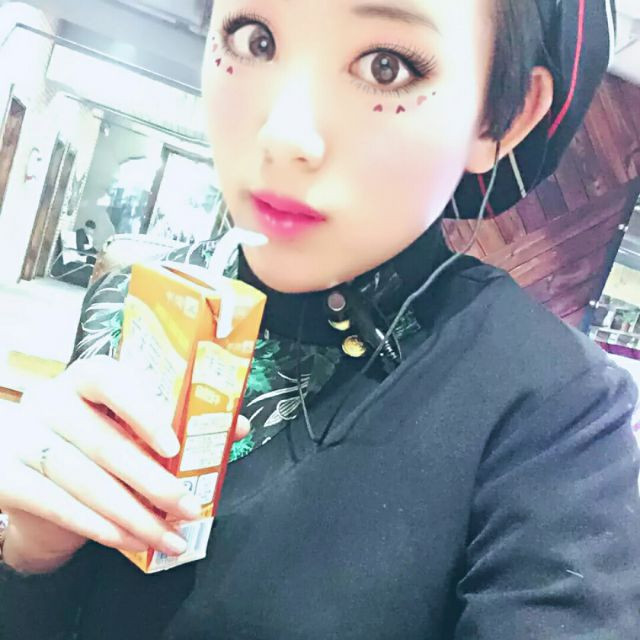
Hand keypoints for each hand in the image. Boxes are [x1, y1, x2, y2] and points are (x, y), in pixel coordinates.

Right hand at [0, 356, 248, 572]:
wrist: (37, 479)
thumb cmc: (99, 444)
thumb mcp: (134, 426)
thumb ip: (182, 422)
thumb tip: (237, 426)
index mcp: (86, 378)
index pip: (110, 380)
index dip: (142, 412)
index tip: (174, 446)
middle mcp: (51, 400)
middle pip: (104, 443)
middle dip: (153, 483)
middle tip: (189, 506)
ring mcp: (23, 436)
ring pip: (83, 480)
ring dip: (132, 514)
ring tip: (169, 535)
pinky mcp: (6, 476)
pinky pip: (55, 504)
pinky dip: (95, 525)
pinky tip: (127, 539)